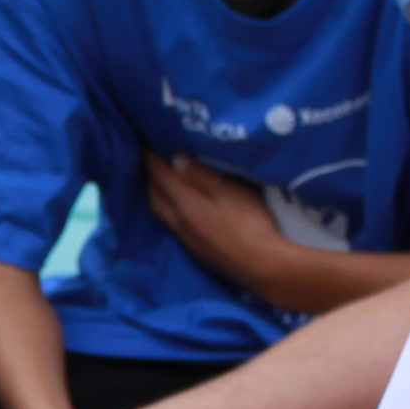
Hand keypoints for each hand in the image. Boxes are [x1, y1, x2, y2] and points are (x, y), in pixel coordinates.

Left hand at [142, 156, 290, 305]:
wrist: (262, 266)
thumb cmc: (249, 223)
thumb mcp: (229, 191)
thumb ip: (201, 176)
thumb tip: (174, 159)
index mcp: (185, 205)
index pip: (161, 177)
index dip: (152, 159)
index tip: (147, 143)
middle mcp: (178, 222)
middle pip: (154, 196)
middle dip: (151, 176)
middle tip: (154, 159)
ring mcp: (186, 238)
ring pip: (161, 211)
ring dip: (157, 193)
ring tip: (163, 180)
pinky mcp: (195, 249)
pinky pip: (171, 222)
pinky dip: (167, 207)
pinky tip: (178, 205)